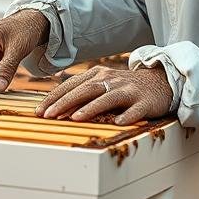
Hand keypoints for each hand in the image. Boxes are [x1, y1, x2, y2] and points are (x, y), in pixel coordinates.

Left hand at [35, 64, 172, 124]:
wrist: (159, 82)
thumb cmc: (124, 87)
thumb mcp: (101, 85)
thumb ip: (81, 92)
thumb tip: (55, 107)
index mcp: (97, 75)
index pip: (71, 85)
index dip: (54, 98)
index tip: (39, 111)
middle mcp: (110, 80)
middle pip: (85, 90)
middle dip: (65, 103)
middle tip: (49, 116)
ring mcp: (128, 90)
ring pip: (107, 98)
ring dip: (90, 108)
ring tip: (75, 118)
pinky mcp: (144, 101)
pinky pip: (135, 110)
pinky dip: (127, 115)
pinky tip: (118, 122)